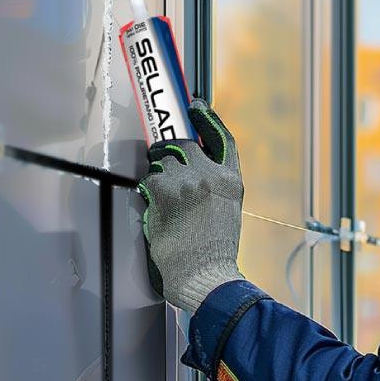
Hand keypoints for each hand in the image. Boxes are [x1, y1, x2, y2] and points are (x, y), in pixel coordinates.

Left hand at [136, 99, 244, 311]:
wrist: (206, 274)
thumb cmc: (215, 250)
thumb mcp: (227, 209)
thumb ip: (214, 185)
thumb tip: (192, 170)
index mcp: (231, 180)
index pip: (221, 138)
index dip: (207, 119)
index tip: (195, 106)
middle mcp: (211, 175)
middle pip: (184, 147)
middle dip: (172, 158)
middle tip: (167, 176)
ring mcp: (187, 182)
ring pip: (162, 164)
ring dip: (160, 180)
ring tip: (167, 205)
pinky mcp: (165, 193)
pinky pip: (149, 182)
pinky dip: (149, 194)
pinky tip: (158, 210)